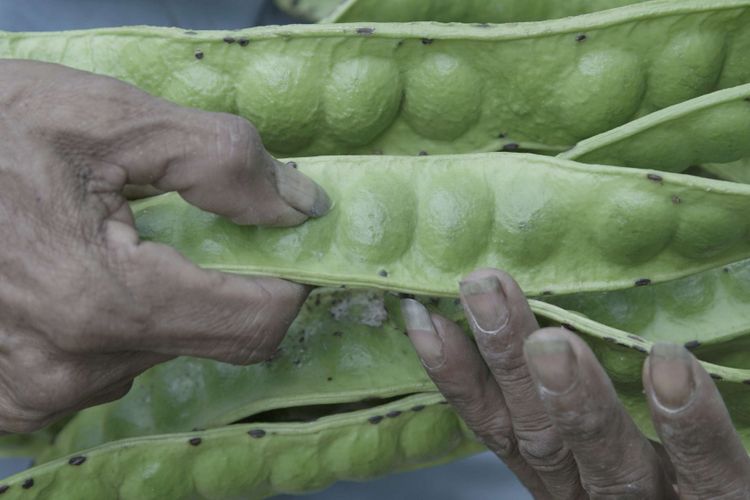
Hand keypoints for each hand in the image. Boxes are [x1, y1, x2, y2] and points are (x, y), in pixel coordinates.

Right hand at [0, 60, 329, 432]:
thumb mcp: (107, 118)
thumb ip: (222, 161)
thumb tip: (304, 208)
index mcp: (100, 303)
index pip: (253, 324)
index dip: (284, 281)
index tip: (279, 244)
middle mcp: (70, 370)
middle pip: (209, 340)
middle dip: (216, 284)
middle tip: (176, 226)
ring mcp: (35, 396)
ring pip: (158, 353)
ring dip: (159, 302)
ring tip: (105, 246)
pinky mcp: (13, 402)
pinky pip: (107, 367)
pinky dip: (115, 326)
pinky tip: (71, 280)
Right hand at [402, 269, 749, 498]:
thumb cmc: (648, 492)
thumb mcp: (592, 460)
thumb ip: (558, 412)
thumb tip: (526, 320)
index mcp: (560, 476)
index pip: (499, 426)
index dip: (458, 377)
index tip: (423, 316)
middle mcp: (590, 493)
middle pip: (542, 433)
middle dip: (507, 363)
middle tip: (483, 290)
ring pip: (611, 460)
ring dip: (576, 399)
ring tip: (553, 340)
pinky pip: (709, 471)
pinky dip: (687, 421)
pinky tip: (668, 361)